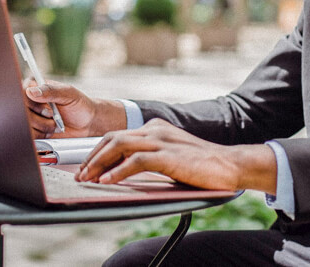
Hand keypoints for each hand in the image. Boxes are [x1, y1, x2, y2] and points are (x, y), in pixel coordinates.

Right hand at [23, 78, 126, 138]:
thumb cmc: (79, 104)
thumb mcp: (68, 93)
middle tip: (53, 116)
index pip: (21, 91)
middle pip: (20, 110)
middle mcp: (29, 100)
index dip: (31, 103)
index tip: (47, 109)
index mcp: (35, 85)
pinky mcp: (32, 129)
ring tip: (55, 124)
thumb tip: (31, 91)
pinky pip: (28, 135)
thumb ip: (50, 91)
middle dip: (39, 117)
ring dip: (42, 127)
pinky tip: (51, 131)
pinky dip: (41, 135)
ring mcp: (30, 116)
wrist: (86, 123)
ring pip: (24, 124)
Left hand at [76, 119, 276, 193]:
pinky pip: (135, 161)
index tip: (86, 168)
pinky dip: (117, 171)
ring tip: (87, 178)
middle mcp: (155, 129)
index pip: (117, 136)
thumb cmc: (201, 166)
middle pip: (112, 138)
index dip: (97, 152)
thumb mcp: (170, 157)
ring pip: (119, 146)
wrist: (229, 165)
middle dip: (92, 157)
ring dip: (99, 164)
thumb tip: (125, 172)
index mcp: (155, 128)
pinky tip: (107, 181)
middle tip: (80, 175)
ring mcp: (161, 140)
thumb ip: (150, 159)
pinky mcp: (168, 154)